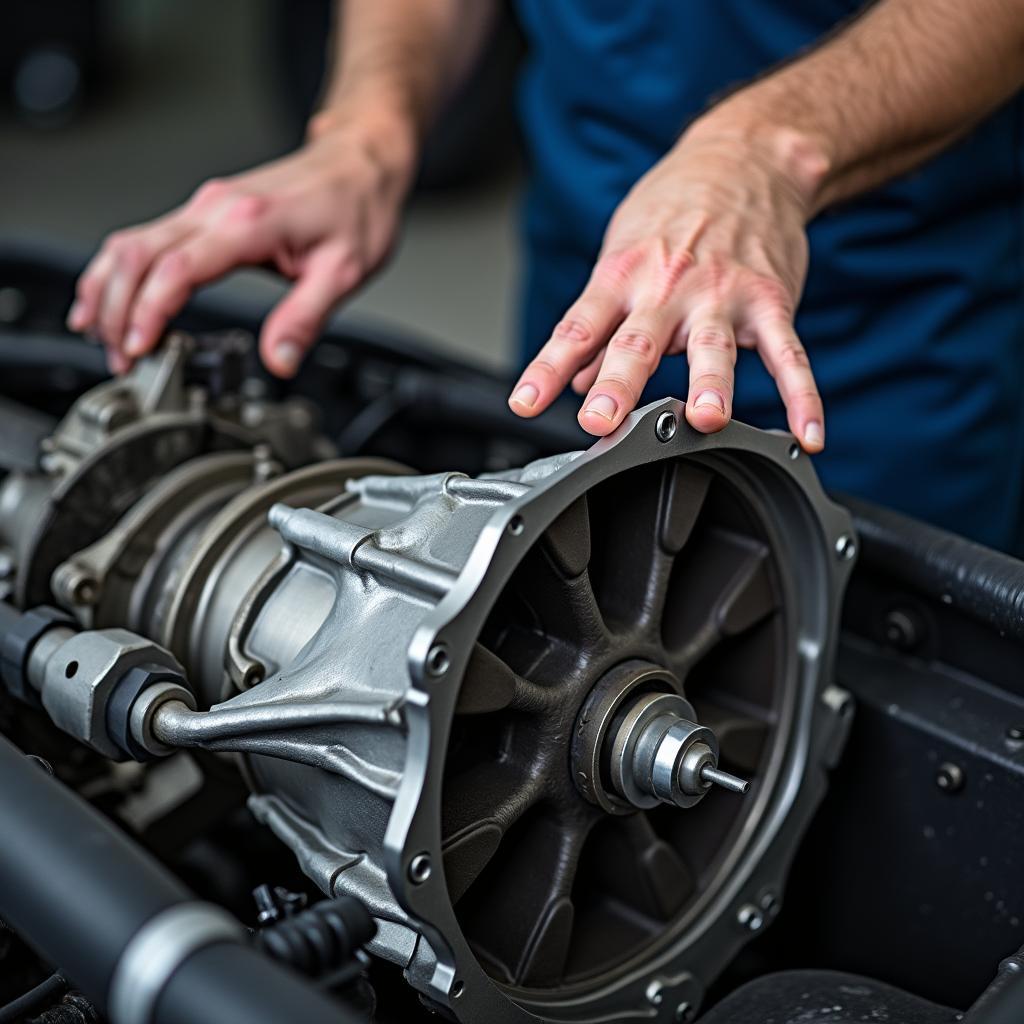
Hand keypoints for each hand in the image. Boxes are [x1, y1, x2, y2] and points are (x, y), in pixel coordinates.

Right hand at [67, 112, 415, 376]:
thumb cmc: (356, 211)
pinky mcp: (203, 211)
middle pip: (137, 256)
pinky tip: (108, 298)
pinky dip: (117, 270)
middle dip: (116, 311)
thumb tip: (281, 361)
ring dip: (107, 290)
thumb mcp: (344, 273)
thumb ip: (306, 318)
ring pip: (130, 244)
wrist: (361, 164)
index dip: (149, 313)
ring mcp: (204, 206)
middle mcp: (216, 208)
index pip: (176, 269)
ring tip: (103, 338)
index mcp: (247, 223)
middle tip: (120, 359)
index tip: (140, 349)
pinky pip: (143, 238)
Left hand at [508, 124, 826, 451]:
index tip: (525, 403)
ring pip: (715, 346)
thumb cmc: (673, 210)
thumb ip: (601, 325)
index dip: (548, 368)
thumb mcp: (621, 256)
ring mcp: (723, 295)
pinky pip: (790, 354)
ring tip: (707, 418)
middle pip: (638, 342)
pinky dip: (802, 396)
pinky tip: (808, 434)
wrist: (747, 157)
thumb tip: (577, 379)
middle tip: (600, 420)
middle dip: (618, 384)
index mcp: (623, 277)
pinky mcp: (770, 301)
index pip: (576, 327)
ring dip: (711, 383)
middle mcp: (668, 288)